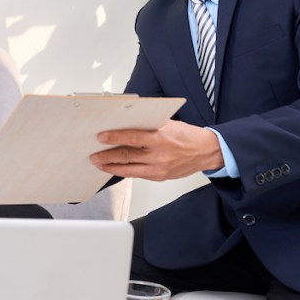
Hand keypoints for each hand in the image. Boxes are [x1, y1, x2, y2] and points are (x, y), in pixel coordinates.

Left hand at [89, 120, 223, 180]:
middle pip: (127, 156)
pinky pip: (138, 175)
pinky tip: (115, 169)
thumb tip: (125, 122)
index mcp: (160, 137)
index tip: (101, 137)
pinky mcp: (159, 176)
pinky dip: (125, 171)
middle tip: (93, 155)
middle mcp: (159, 154)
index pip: (132, 137)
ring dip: (111, 167)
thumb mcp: (168, 124)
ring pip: (129, 169)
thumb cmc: (186, 135)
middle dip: (107, 156)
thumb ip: (148, 125)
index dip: (114, 137)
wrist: (205, 152)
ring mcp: (159, 168)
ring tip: (99, 164)